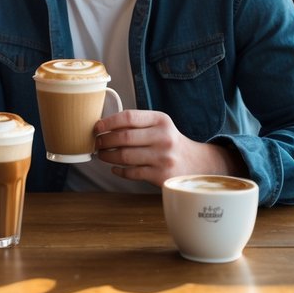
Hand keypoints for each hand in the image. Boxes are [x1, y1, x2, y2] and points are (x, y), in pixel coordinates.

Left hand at [93, 109, 242, 185]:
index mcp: (161, 120)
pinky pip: (132, 173)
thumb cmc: (169, 141)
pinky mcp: (161, 176)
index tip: (96, 127)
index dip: (108, 122)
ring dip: (107, 156)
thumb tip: (103, 126)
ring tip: (102, 155)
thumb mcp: (160, 125)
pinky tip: (115, 168)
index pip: (129, 117)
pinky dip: (119, 171)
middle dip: (104, 141)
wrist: (196, 163)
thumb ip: (137, 123)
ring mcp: (163, 158)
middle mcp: (163, 137)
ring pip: (125, 157)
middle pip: (124, 138)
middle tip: (97, 143)